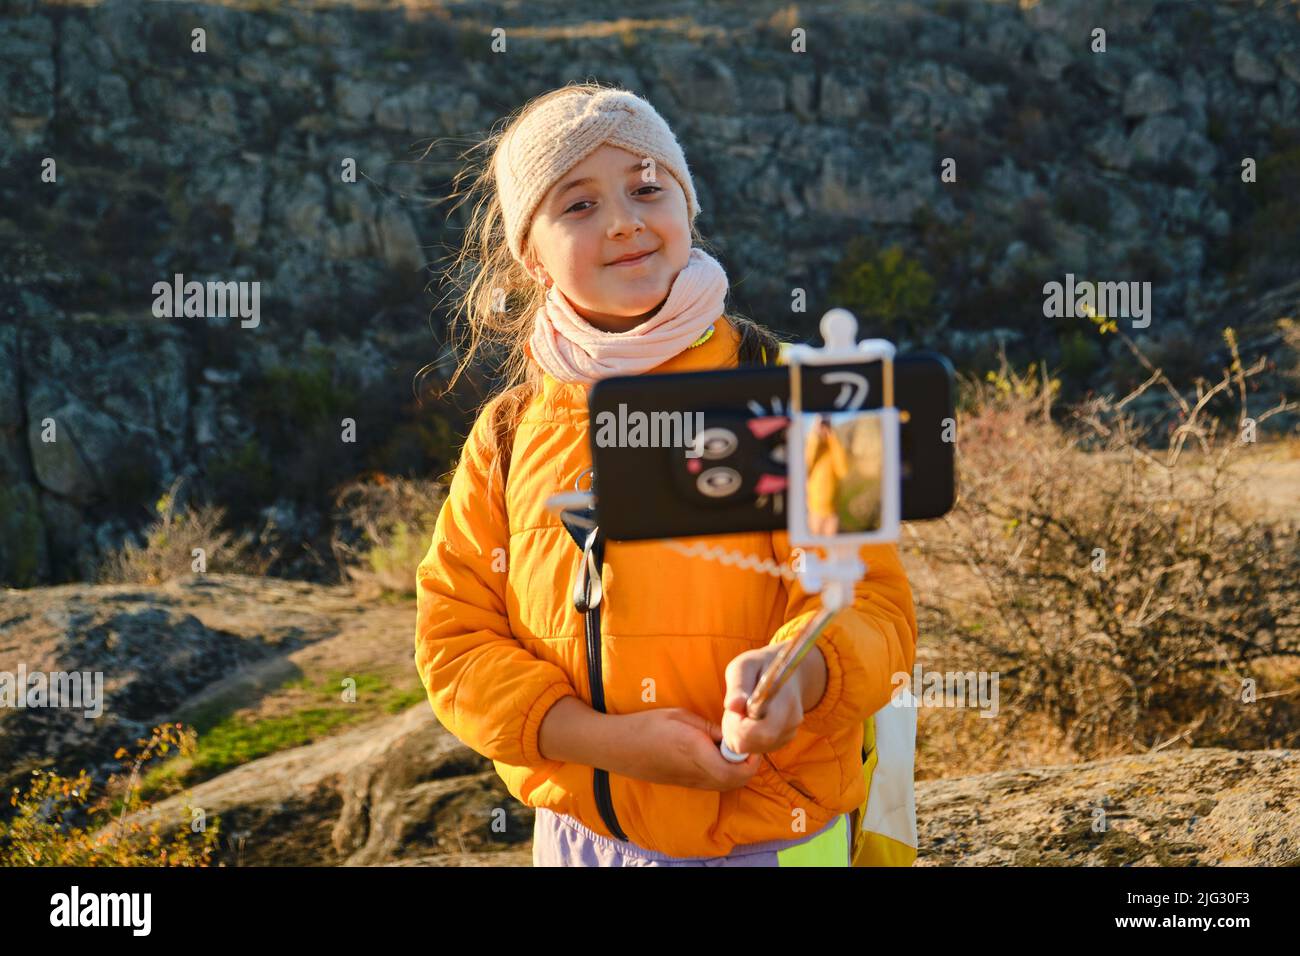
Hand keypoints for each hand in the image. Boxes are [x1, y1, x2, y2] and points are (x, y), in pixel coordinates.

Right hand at [607, 708, 759, 790]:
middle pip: (735, 782)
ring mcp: (689, 782)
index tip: (749, 740)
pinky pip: (712, 783)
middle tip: (745, 744)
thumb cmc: (647, 725)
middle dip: (747, 766)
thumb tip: (732, 735)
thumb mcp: (681, 716)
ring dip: (734, 770)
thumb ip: (709, 727)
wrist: (618, 747)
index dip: (750, 760)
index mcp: (696, 752)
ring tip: (730, 747)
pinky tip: (714, 754)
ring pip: (725, 785)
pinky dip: (722, 773)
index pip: (736, 771)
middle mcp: (696, 773)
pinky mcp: (683, 784)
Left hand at [721, 645, 822, 755]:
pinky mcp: (781, 741)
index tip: (735, 707)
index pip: (761, 732)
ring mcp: (788, 734)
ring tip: (742, 711)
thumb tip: (731, 706)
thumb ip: (738, 686)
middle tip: (735, 710)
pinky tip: (748, 720)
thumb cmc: (760, 666)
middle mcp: (791, 722)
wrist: (785, 671)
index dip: (740, 725)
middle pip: (755, 744)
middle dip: (736, 731)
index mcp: (785, 702)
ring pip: (753, 749)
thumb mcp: (744, 666)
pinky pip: (756, 748)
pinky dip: (745, 737)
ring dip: (739, 734)